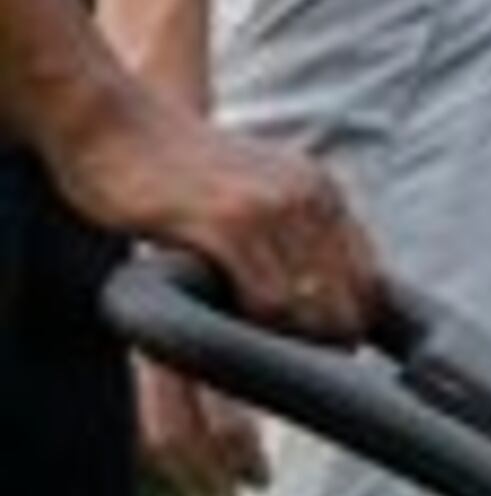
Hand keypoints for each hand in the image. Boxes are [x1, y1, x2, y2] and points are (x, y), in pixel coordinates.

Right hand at [68, 98, 384, 494]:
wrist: (115, 126)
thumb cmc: (176, 171)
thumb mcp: (254, 192)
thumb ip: (292, 236)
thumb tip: (321, 306)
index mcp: (321, 192)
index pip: (370, 280)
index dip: (351, 327)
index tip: (326, 358)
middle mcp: (309, 197)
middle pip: (347, 303)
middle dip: (322, 348)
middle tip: (287, 369)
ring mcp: (272, 210)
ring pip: (312, 309)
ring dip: (288, 346)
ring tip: (256, 357)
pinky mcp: (226, 224)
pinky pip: (267, 299)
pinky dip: (256, 328)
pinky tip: (231, 333)